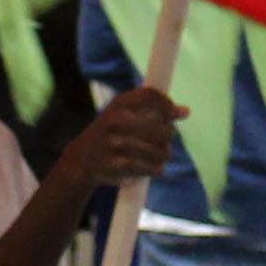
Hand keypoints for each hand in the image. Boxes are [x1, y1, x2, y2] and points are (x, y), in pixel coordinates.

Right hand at [57, 84, 179, 198]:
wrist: (80, 161)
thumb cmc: (110, 134)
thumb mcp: (124, 115)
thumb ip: (153, 111)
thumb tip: (185, 112)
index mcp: (118, 104)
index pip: (150, 96)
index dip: (167, 104)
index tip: (175, 113)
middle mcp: (116, 121)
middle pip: (163, 128)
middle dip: (169, 135)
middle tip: (164, 139)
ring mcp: (116, 144)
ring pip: (161, 151)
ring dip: (163, 155)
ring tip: (158, 155)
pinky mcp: (118, 166)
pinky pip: (152, 168)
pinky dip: (156, 169)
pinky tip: (152, 168)